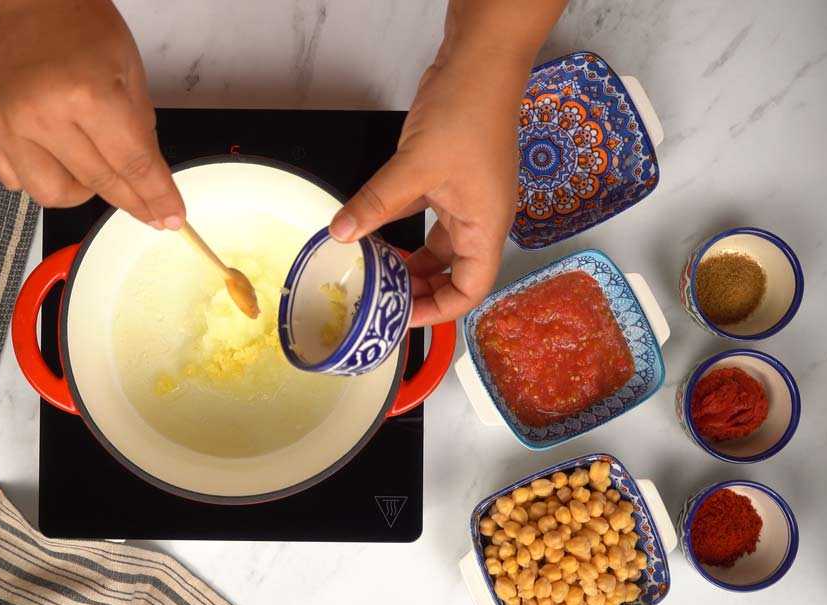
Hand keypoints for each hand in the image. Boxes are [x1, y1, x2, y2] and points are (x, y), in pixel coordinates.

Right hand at [0, 0, 184, 227]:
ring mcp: (9, 127)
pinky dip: (41, 178)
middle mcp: (43, 116)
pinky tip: (55, 157)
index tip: (171, 217)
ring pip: (52, 195)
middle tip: (150, 210)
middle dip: (132, 201)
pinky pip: (16, 182)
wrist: (30, 2)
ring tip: (92, 166)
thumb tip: (152, 181)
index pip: (132, 164)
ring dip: (81, 192)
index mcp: (88, 95)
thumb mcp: (130, 70)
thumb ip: (141, 130)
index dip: (156, 195)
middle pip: (99, 184)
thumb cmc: (81, 27)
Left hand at [329, 56, 524, 325]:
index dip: (440, 310)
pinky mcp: (447, 181)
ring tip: (374, 273)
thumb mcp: (414, 166)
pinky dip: (401, 230)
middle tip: (381, 299)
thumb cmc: (467, 114)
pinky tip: (372, 234)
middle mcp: (479, 219)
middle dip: (419, 290)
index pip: (471, 288)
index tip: (403, 318)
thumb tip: (340, 233)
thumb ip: (376, 204)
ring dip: (409, 262)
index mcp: (486, 226)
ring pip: (438, 247)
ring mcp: (464, 200)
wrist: (478, 64)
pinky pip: (425, 218)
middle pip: (453, 273)